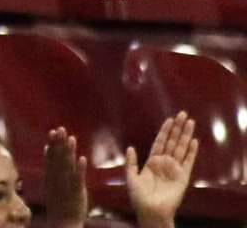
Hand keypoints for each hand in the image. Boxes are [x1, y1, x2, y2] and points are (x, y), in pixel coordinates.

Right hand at [43, 127, 87, 227]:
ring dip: (69, 152)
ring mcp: (66, 185)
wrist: (62, 223)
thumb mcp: (49, 182)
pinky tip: (82, 158)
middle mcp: (57, 178)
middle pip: (58, 158)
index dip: (52, 144)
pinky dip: (80, 169)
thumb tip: (46, 148)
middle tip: (61, 129)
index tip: (54, 131)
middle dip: (59, 144)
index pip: (50, 157)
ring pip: (67, 166)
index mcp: (50, 176)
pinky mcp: (77, 192)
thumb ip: (49, 164)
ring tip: (72, 138)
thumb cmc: (57, 201)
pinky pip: (78, 179)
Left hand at [126, 112, 197, 227]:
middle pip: (172, 141)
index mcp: (152, 162)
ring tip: (190, 122)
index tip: (169, 119)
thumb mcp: (131, 177)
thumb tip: (130, 147)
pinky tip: (194, 141)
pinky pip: (188, 162)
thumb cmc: (139, 196)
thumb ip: (131, 162)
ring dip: (186, 135)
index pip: (160, 142)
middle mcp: (164, 163)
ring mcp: (174, 169)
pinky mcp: (183, 177)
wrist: (151, 210)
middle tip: (183, 113)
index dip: (165, 131)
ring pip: (181, 148)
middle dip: (178, 128)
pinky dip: (192, 152)